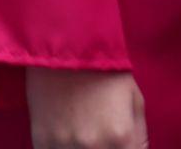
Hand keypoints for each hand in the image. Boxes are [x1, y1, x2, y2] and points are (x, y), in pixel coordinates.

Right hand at [26, 66, 144, 148]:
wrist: (64, 43)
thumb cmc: (105, 70)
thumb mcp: (135, 103)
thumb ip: (139, 139)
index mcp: (122, 139)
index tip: (119, 147)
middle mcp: (94, 148)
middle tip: (100, 140)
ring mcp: (64, 146)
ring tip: (86, 137)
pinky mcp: (41, 141)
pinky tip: (69, 141)